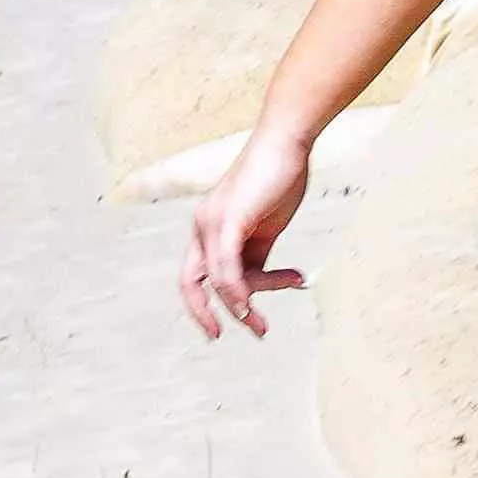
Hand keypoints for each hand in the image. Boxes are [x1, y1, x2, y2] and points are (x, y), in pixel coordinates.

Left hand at [178, 121, 310, 339]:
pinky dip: (237, 293)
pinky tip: (249, 308)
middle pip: (189, 282)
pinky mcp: (228, 220)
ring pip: (218, 281)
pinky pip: (226, 268)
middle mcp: (202, 225)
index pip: (198, 274)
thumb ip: (257, 254)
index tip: (230, 320)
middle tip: (220, 336)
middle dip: (202, 314)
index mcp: (208, 226)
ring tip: (263, 326)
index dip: (204, 303)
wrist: (287, 140)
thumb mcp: (266, 224)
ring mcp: (211, 222)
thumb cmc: (280, 176)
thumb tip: (258, 283)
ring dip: (241, 310)